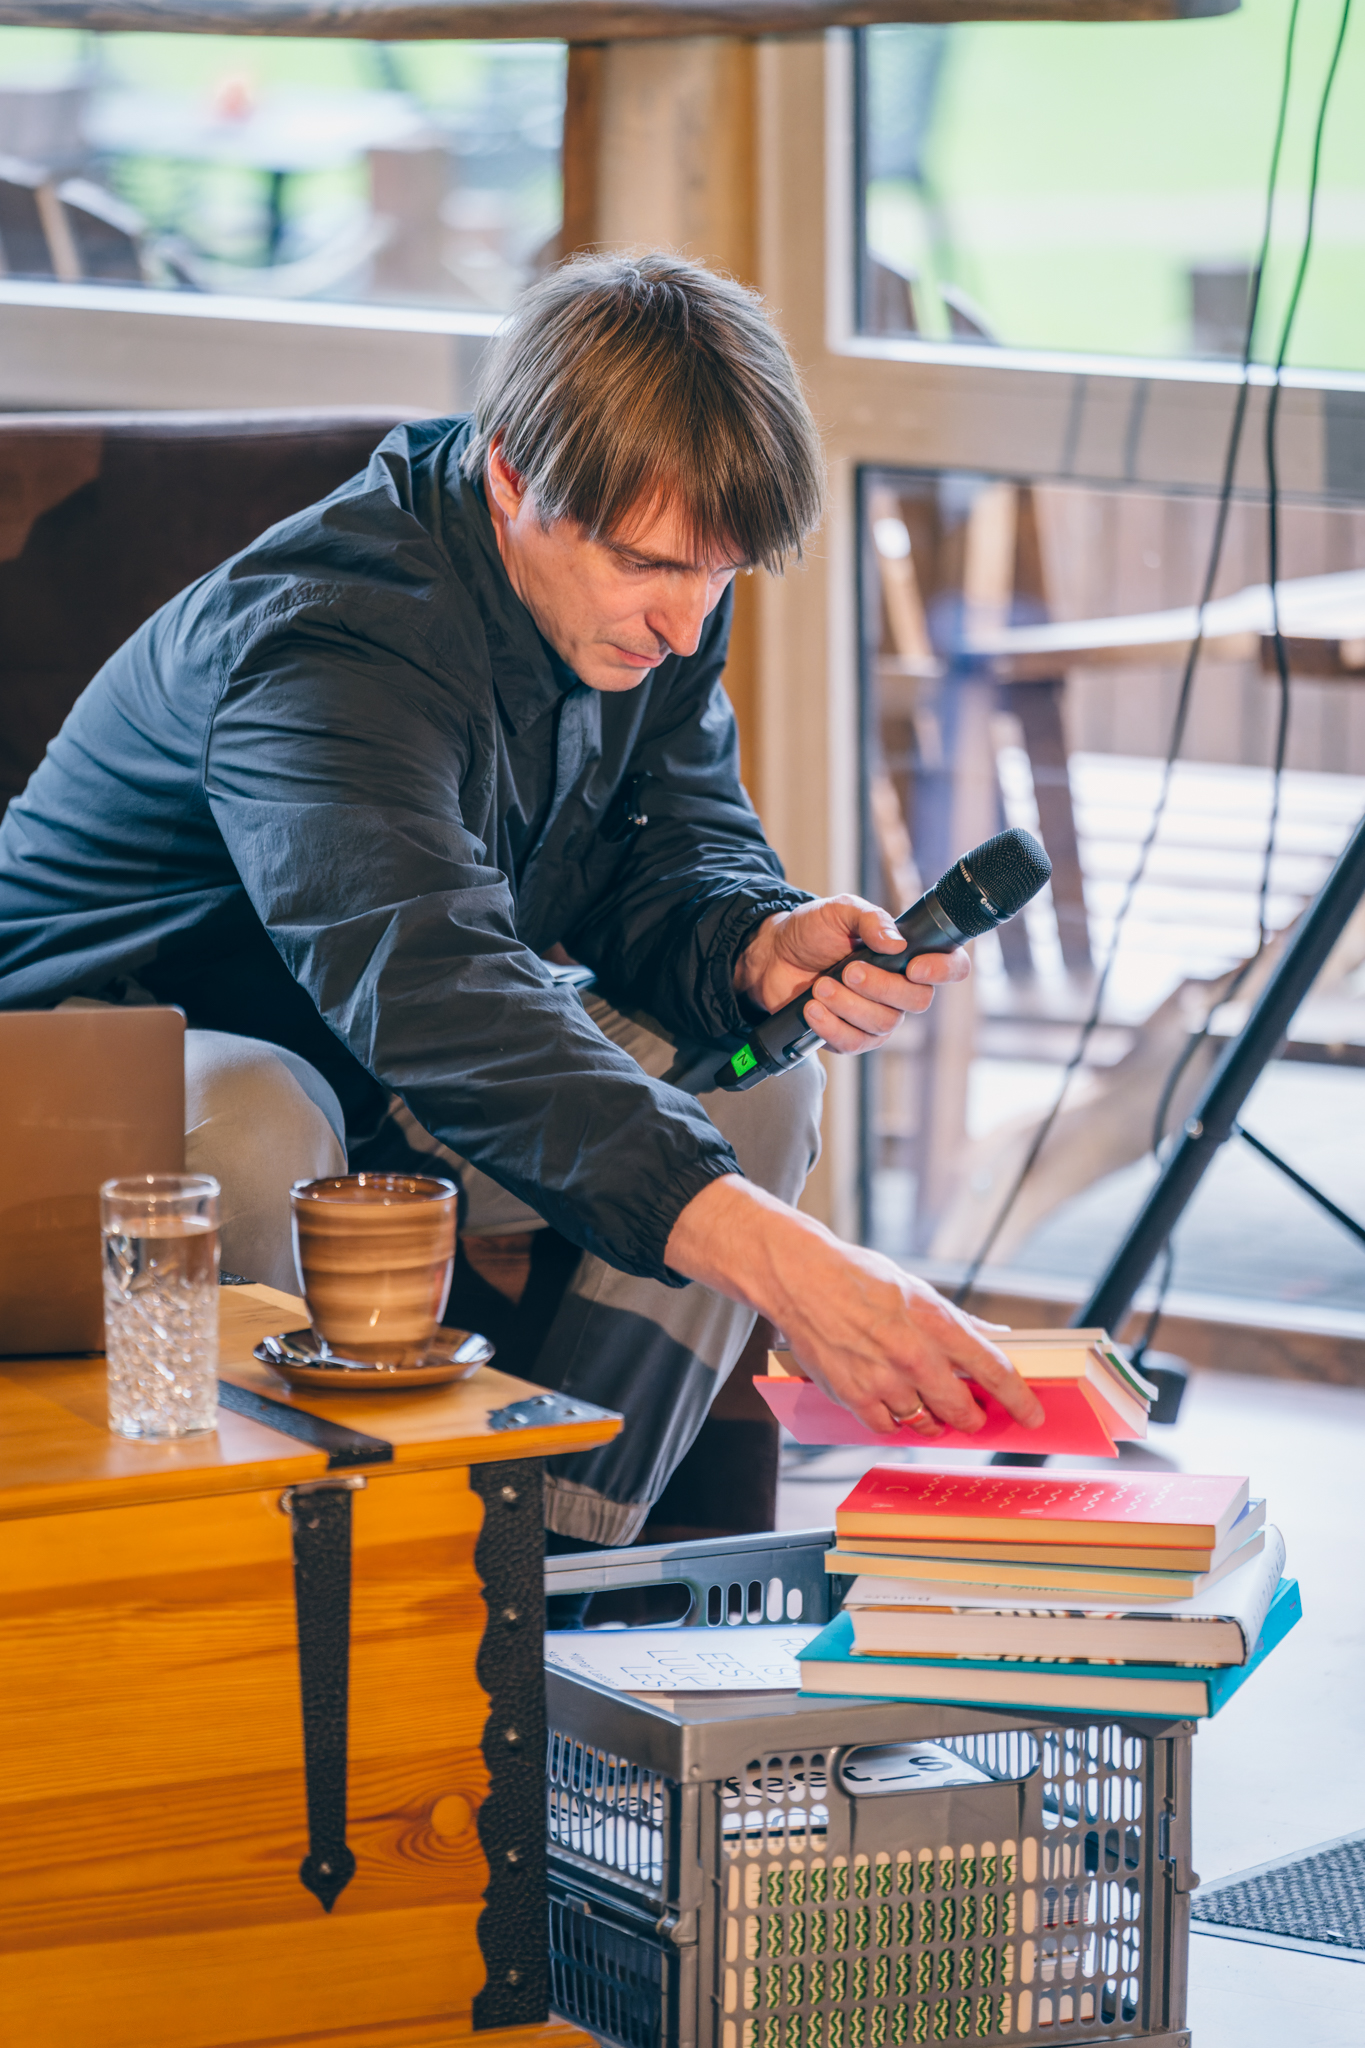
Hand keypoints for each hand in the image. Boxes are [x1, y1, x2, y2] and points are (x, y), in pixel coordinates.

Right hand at [665, 1177, 1044, 1438]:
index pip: (992, 1369)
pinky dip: (895, 1422)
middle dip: (974, 1418)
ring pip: (924, 1423)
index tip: (1031, 1414)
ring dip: (933, 1421)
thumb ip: (953, 1320)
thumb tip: (990, 1338)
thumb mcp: (916, 1289)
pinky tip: (894, 1407)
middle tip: (974, 1417)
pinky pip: (887, 1427)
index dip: (1018, 1397)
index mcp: (935, 1322)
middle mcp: (913, 1355)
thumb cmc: (858, 1278)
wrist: (801, 1278)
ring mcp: (882, 1379)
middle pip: (961, 1408)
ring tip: (929, 1408)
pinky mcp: (853, 1396)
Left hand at [734, 896, 968, 1055]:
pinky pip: (855, 1043)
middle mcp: (899, 989)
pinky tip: (813, 1009)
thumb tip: (896, 942)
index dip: (944, 970)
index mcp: (907, 956)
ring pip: (884, 1024)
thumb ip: (870, 919)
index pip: (951, 967)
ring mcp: (876, 1016)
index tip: (914, 967)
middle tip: (849, 970)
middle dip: (882, 987)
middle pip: (917, 1001)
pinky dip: (832, 1026)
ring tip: (821, 985)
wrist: (773, 955)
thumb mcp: (840, 911)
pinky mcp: (850, 1036)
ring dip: (850, 1005)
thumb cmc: (812, 931)